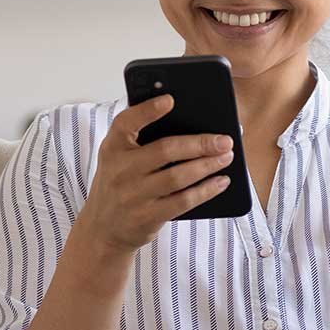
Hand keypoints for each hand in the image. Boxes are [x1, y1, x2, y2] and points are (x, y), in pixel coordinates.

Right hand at [71, 94, 235, 256]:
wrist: (102, 230)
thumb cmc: (119, 184)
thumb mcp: (117, 158)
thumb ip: (140, 140)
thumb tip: (190, 125)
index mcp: (113, 147)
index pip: (125, 123)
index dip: (147, 110)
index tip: (170, 99)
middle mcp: (120, 170)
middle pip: (165, 150)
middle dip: (200, 144)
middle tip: (224, 140)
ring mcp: (133, 195)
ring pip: (178, 176)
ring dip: (207, 165)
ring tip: (226, 157)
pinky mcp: (147, 216)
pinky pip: (183, 201)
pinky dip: (205, 190)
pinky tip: (220, 182)